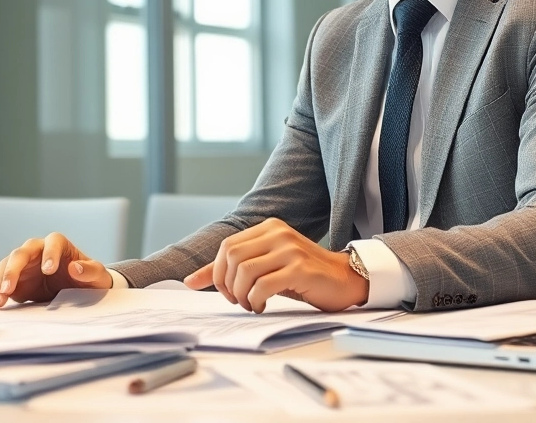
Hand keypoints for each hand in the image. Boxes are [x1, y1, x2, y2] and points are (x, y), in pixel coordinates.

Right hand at [0, 233, 112, 308]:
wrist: (80, 289)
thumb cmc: (89, 279)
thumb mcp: (97, 276)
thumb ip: (90, 271)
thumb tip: (75, 267)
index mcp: (58, 244)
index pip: (52, 243)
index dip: (50, 254)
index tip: (48, 270)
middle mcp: (37, 250)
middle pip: (20, 254)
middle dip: (13, 271)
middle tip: (8, 288)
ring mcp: (23, 264)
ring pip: (5, 267)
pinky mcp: (14, 280)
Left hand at [182, 218, 368, 313]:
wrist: (345, 279)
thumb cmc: (304, 274)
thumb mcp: (267, 265)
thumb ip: (232, 269)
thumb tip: (190, 281)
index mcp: (269, 228)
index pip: (227, 246)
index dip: (217, 272)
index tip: (225, 291)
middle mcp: (278, 234)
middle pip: (232, 257)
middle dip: (227, 285)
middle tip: (238, 301)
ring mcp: (290, 249)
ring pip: (245, 271)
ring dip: (242, 295)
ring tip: (251, 304)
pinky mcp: (300, 269)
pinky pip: (264, 285)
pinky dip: (256, 300)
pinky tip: (262, 306)